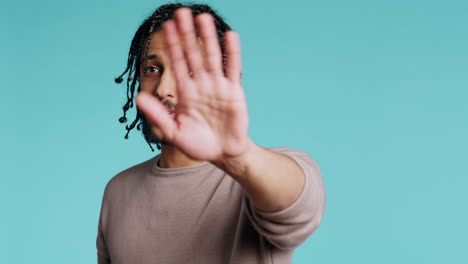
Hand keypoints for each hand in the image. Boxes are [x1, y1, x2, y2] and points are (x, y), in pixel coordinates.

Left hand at [136, 8, 249, 161]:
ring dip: (207, 38)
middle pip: (193, 54)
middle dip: (186, 34)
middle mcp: (201, 85)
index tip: (165, 26)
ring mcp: (218, 87)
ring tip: (202, 17)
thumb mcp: (174, 132)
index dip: (172, 45)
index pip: (177, 63)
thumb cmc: (197, 144)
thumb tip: (138, 97)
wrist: (222, 153)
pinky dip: (232, 53)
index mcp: (186, 93)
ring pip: (212, 57)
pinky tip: (229, 36)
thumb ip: (158, 115)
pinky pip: (233, 69)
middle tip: (181, 12)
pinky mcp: (234, 92)